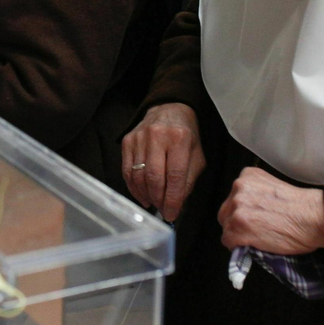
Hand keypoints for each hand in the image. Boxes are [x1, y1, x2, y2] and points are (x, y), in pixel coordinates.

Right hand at [122, 103, 205, 220]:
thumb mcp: (197, 156)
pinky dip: (133, 187)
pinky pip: (127, 170)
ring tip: (153, 202)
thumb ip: (188, 181)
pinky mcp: (127, 140)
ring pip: (138, 176)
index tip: (171, 214)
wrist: (169, 110)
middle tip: (163, 210)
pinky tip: (142, 194)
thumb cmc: (186, 136)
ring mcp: (139, 138)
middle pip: (154, 177)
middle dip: (158, 199)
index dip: (172, 200)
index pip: (175, 176)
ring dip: (146, 195)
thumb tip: (177, 205)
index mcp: (180, 139)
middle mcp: (158, 136)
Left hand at [217, 168, 323, 253]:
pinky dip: (238, 246)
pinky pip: (228, 241)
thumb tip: (250, 210)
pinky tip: (254, 245)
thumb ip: (257, 194)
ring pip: (227, 227)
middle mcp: (238, 188)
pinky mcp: (238, 227)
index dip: (242, 212)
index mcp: (247, 176)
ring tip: (258, 238)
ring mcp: (237, 208)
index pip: (233, 198)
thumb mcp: (273, 188)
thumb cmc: (302, 206)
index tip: (255, 218)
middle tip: (255, 230)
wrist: (314, 217)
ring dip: (239, 235)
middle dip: (237, 223)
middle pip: (226, 212)